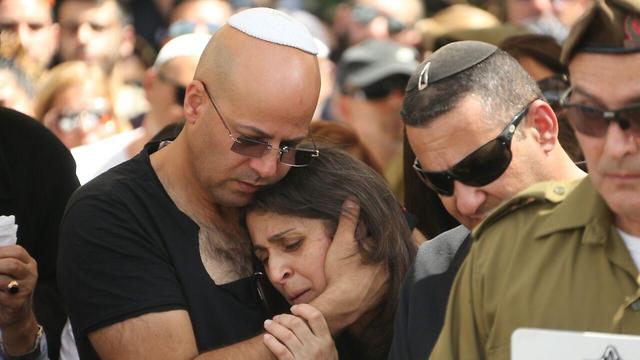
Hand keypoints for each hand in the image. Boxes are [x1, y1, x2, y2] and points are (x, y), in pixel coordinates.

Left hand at [0, 245, 37, 327]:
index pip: (17, 251)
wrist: (16, 315)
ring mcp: (26, 289)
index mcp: (29, 264)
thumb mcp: (9, 272)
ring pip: (3, 281)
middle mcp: (31, 275)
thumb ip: (2, 262)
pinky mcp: (17, 303)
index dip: (0, 252)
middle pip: (12, 264)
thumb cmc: (8, 290)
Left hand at [263, 304, 337, 359]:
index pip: (316, 316)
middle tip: (277, 318)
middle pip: (296, 323)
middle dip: (283, 317)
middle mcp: (316, 347)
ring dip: (274, 327)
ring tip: (268, 324)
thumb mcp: (330, 352)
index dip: (303, 309)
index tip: (294, 309)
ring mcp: (304, 356)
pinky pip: (280, 350)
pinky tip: (267, 338)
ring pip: (286, 335)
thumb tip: (307, 320)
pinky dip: (271, 342)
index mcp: (326, 341)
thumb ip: (322, 337)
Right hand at [312, 199, 388, 332]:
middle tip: (363, 241)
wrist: (341, 305)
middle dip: (376, 241)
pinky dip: (380, 272)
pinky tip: (367, 272)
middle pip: (386, 245)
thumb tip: (352, 200)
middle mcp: (392, 263)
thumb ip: (348, 220)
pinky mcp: (387, 291)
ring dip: (380, 256)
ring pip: (388, 261)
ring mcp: (391, 278)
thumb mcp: (341, 242)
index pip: (381, 230)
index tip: (364, 223)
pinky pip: (387, 276)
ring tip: (363, 256)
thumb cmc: (340, 274)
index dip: (371, 226)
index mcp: (384, 249)